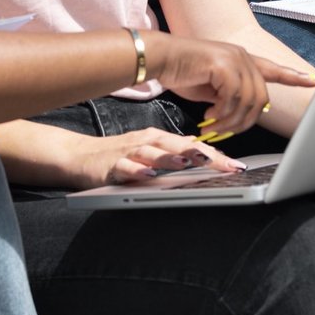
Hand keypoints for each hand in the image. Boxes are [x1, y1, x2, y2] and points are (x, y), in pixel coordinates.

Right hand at [70, 128, 244, 189]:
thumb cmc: (117, 154)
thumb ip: (174, 150)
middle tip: (223, 164)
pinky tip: (147, 175)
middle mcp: (146, 142)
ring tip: (188, 164)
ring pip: (153, 154)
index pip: (191, 146)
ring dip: (171, 159)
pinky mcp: (110, 167)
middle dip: (202, 156)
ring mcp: (128, 153)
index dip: (215, 155)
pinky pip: (125, 169)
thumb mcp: (149, 149)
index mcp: (158, 139)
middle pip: (177, 147)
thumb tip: (203, 149)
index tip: (237, 166)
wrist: (77, 156)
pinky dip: (137, 171)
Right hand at [148, 33, 314, 135]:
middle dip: (244, 122)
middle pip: (261, 99)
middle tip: (223, 130)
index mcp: (242, 60)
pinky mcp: (224, 65)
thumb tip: (241, 113)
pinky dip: (222, 113)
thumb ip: (231, 97)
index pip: (274, 69)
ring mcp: (235, 59)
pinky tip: (209, 115)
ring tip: (213, 125)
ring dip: (231, 121)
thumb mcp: (212, 89)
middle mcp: (243, 57)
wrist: (161, 59)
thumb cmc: (182, 72)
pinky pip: (233, 99)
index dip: (295, 77)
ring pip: (249, 102)